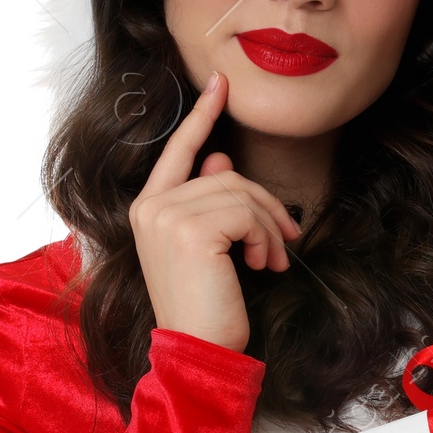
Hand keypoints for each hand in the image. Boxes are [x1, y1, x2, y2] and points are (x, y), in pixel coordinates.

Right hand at [128, 71, 301, 352]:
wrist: (198, 349)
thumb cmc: (205, 305)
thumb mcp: (207, 248)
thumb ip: (208, 200)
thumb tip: (221, 158)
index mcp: (147, 208)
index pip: (178, 151)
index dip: (201, 115)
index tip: (222, 83)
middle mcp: (150, 207)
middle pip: (225, 174)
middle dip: (264, 205)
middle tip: (285, 240)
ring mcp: (166, 216)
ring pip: (240, 192)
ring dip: (268, 228)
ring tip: (271, 260)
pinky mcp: (190, 230)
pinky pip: (246, 213)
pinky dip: (264, 238)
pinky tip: (261, 265)